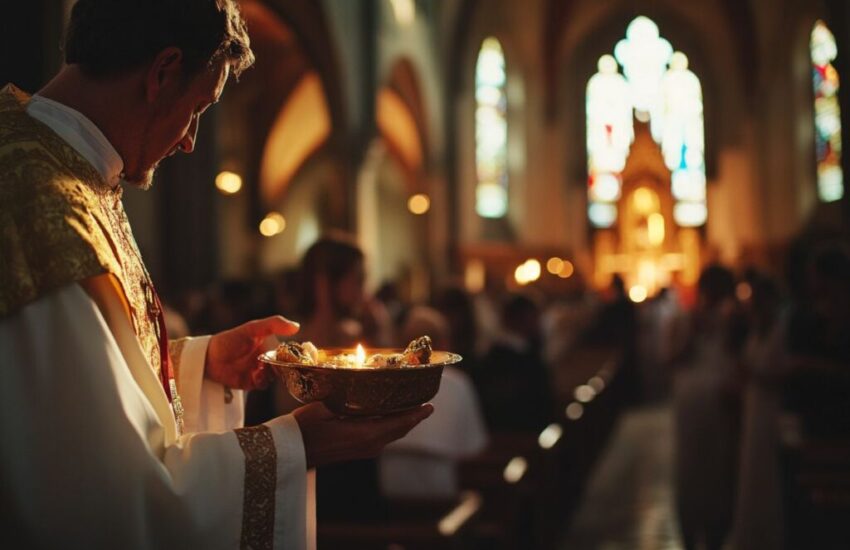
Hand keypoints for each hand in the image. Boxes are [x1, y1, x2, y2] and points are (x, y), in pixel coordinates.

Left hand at [205, 316, 299, 389]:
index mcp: (268, 344)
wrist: (207, 358)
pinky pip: (263, 385)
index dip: (290, 355)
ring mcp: (258, 370)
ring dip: (270, 374)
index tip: (292, 356)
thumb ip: (274, 324)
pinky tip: (255, 375)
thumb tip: (297, 326)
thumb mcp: (252, 328)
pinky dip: (262, 381)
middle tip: (276, 365)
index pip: (286, 351)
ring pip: (274, 376)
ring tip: (261, 369)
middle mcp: (265, 358)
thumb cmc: (229, 339)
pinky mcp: (251, 382)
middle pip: (282, 366)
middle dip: (281, 367)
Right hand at [292, 402, 433, 468]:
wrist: (291, 453)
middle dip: (413, 417)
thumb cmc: (304, 428)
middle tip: (426, 404)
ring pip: (391, 434)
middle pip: (399, 429)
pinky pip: (382, 437)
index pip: (399, 423)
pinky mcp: (357, 450)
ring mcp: (364, 450)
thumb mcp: (324, 407)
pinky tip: (389, 417)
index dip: (416, 414)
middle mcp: (370, 445)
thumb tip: (360, 386)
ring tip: (412, 409)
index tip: (430, 405)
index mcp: (366, 434)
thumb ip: (346, 398)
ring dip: (403, 422)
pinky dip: (391, 426)